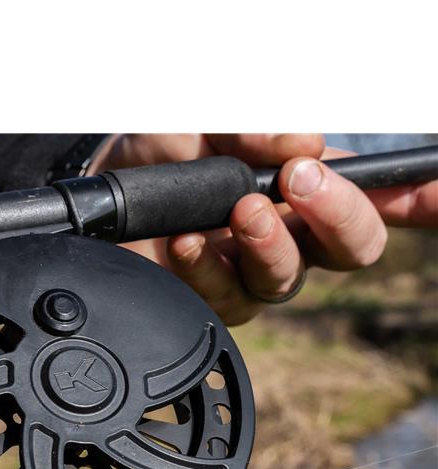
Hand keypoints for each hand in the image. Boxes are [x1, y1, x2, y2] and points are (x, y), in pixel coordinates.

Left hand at [93, 134, 437, 324]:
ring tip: (239, 210)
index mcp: (308, 189)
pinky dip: (206, 266)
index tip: (437, 195)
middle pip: (353, 249)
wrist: (110, 181)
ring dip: (270, 244)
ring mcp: (251, 274)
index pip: (383, 198)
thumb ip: (254, 129)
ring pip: (288, 281)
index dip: (423, 202)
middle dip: (338, 216)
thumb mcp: (209, 121)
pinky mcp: (210, 301)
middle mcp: (291, 236)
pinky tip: (186, 242)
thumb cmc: (169, 147)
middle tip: (299, 182)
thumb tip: (305, 145)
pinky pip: (224, 297)